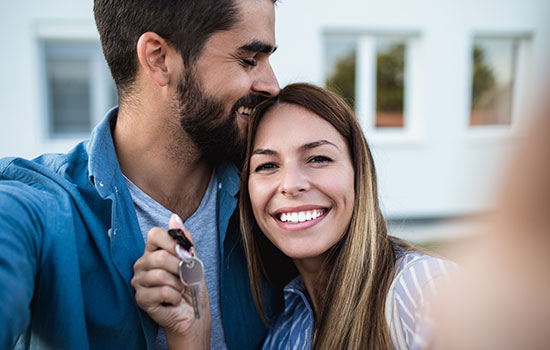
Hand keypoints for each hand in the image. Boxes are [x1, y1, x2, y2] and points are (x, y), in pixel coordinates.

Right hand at [131, 214, 210, 347]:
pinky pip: (162, 291)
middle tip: (185, 277)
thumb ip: (184, 239)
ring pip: (160, 275)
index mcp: (153, 251)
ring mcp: (139, 281)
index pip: (155, 234)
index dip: (172, 243)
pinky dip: (175, 296)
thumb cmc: (191, 286)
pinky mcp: (140, 298)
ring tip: (179, 289)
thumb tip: (174, 217)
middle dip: (180, 268)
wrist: (193, 312)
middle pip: (160, 256)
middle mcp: (142, 263)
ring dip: (178, 284)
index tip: (184, 253)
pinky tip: (174, 299)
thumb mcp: (192, 259)